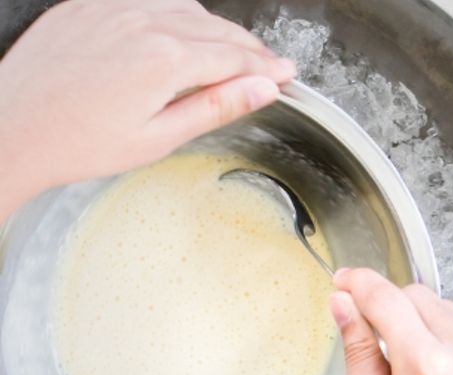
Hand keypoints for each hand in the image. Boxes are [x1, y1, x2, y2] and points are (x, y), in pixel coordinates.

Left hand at [0, 0, 294, 215]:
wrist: (10, 130)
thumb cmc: (76, 143)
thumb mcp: (158, 138)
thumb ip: (215, 106)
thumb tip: (263, 88)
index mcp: (164, 60)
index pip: (235, 57)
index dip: (266, 67)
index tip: (286, 73)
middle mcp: (142, 22)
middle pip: (216, 29)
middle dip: (248, 48)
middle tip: (268, 66)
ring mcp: (112, 8)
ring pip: (185, 9)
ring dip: (215, 29)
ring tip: (229, 53)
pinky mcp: (87, 5)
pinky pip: (146, 0)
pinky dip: (174, 14)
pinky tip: (179, 33)